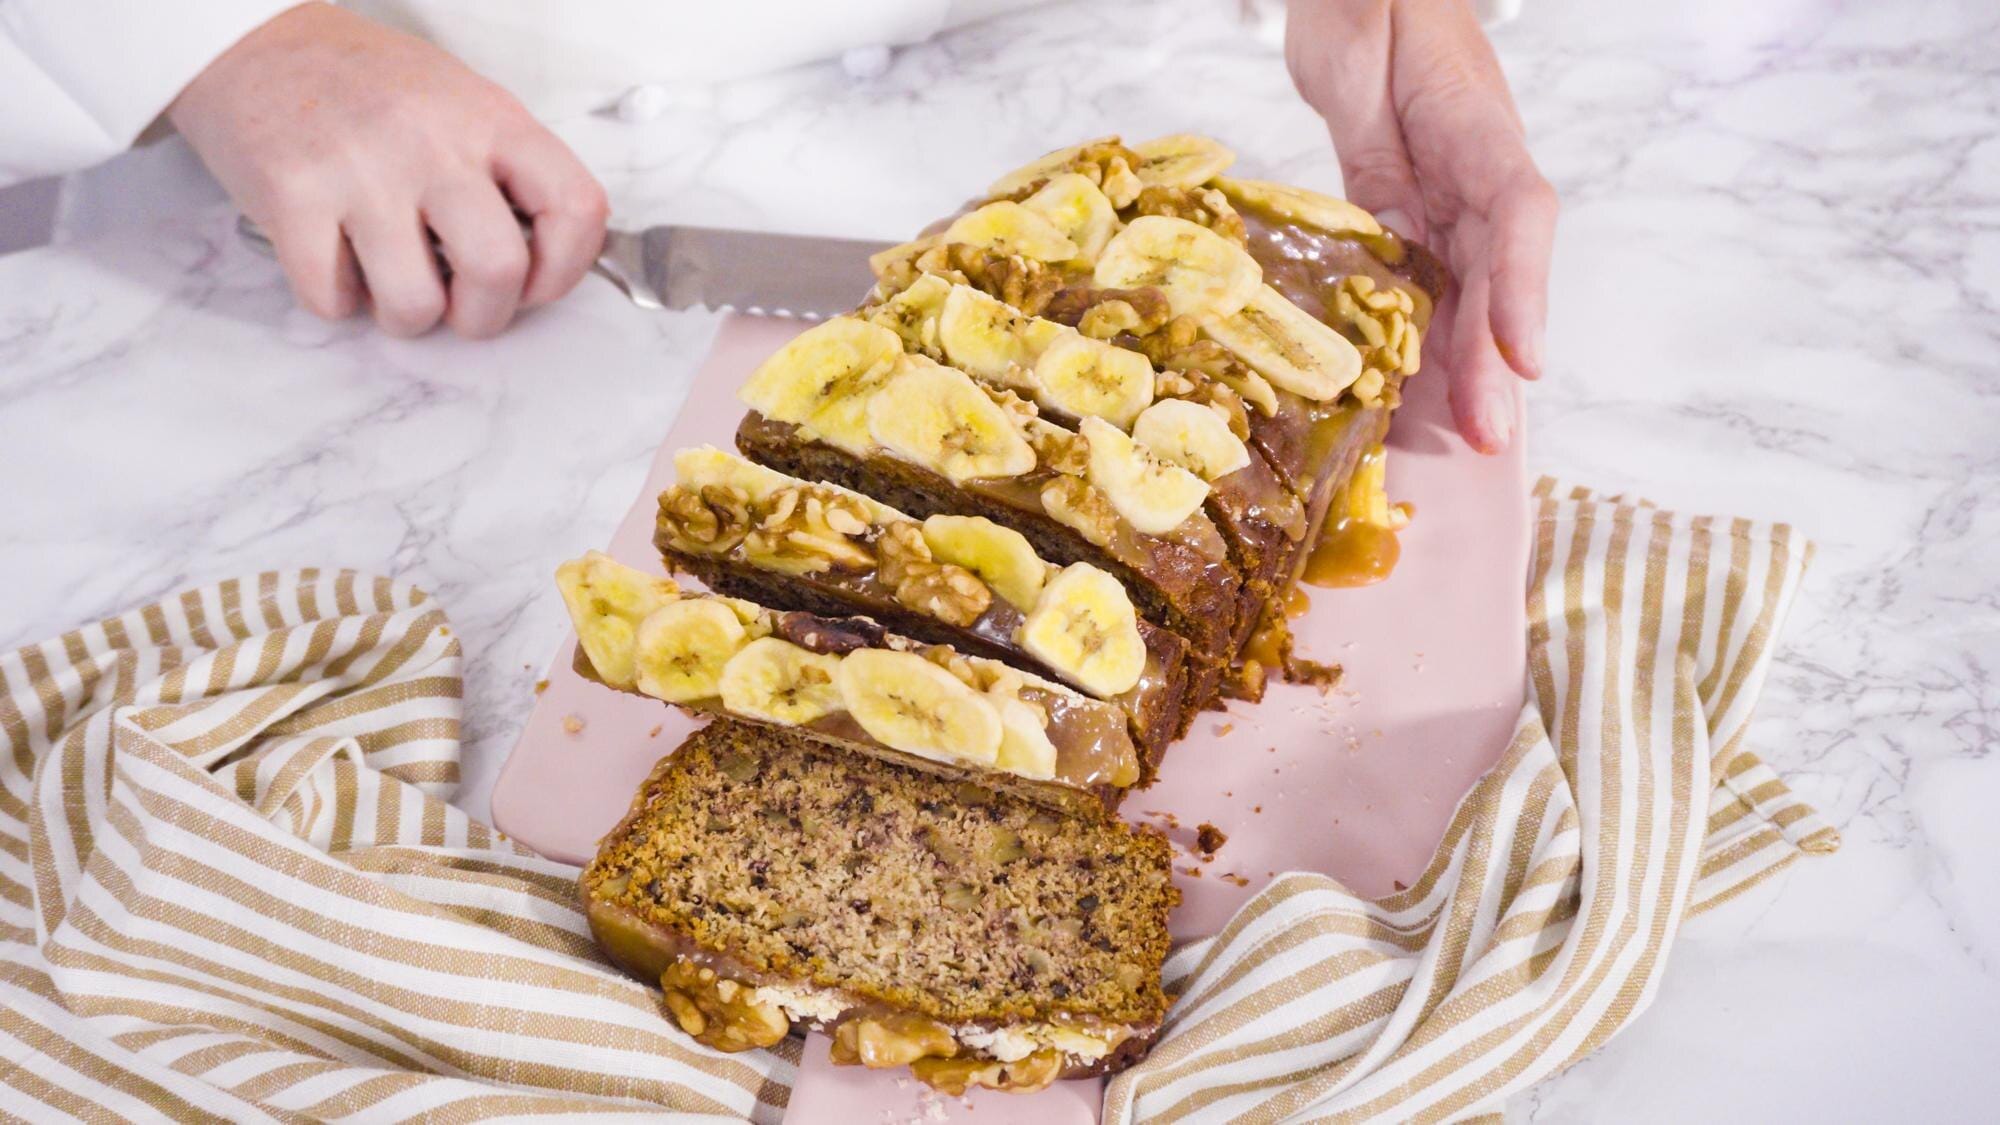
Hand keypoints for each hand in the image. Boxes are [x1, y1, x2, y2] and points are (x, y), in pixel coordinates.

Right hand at [168, 3, 607, 338]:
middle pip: (498, 271)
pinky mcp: (293, 197)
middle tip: (461, 306)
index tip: (536, 283)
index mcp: (492, 120)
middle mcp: (434, 143)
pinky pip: (333, 299)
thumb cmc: (370, 88)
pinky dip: (338, 300)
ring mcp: (362, 170)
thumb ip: (511, 175)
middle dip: (483, 317)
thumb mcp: (464, 105)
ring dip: (407, 317)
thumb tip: (547, 264)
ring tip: (392, 281)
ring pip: (415, 304)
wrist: (259, 44)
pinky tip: (338, 259)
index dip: (565, 269)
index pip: (576, 207)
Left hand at [1285, 0, 1556, 452]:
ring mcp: (1449, 193)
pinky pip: (1426, 281)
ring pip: (1466, 289)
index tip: (1527, 358)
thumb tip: (1393, 215)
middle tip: (1488, 436)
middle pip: (1495, 271)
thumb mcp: (1357, 49)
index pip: (1518, 212)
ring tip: (1463, 440)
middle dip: (1493, 357)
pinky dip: (1425, 338)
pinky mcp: (1413, 209)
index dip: (1524, 289)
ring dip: (1467, 365)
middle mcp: (1475, 170)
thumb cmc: (1366, 1)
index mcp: (1475, 126)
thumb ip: (1373, 134)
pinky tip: (1412, 395)